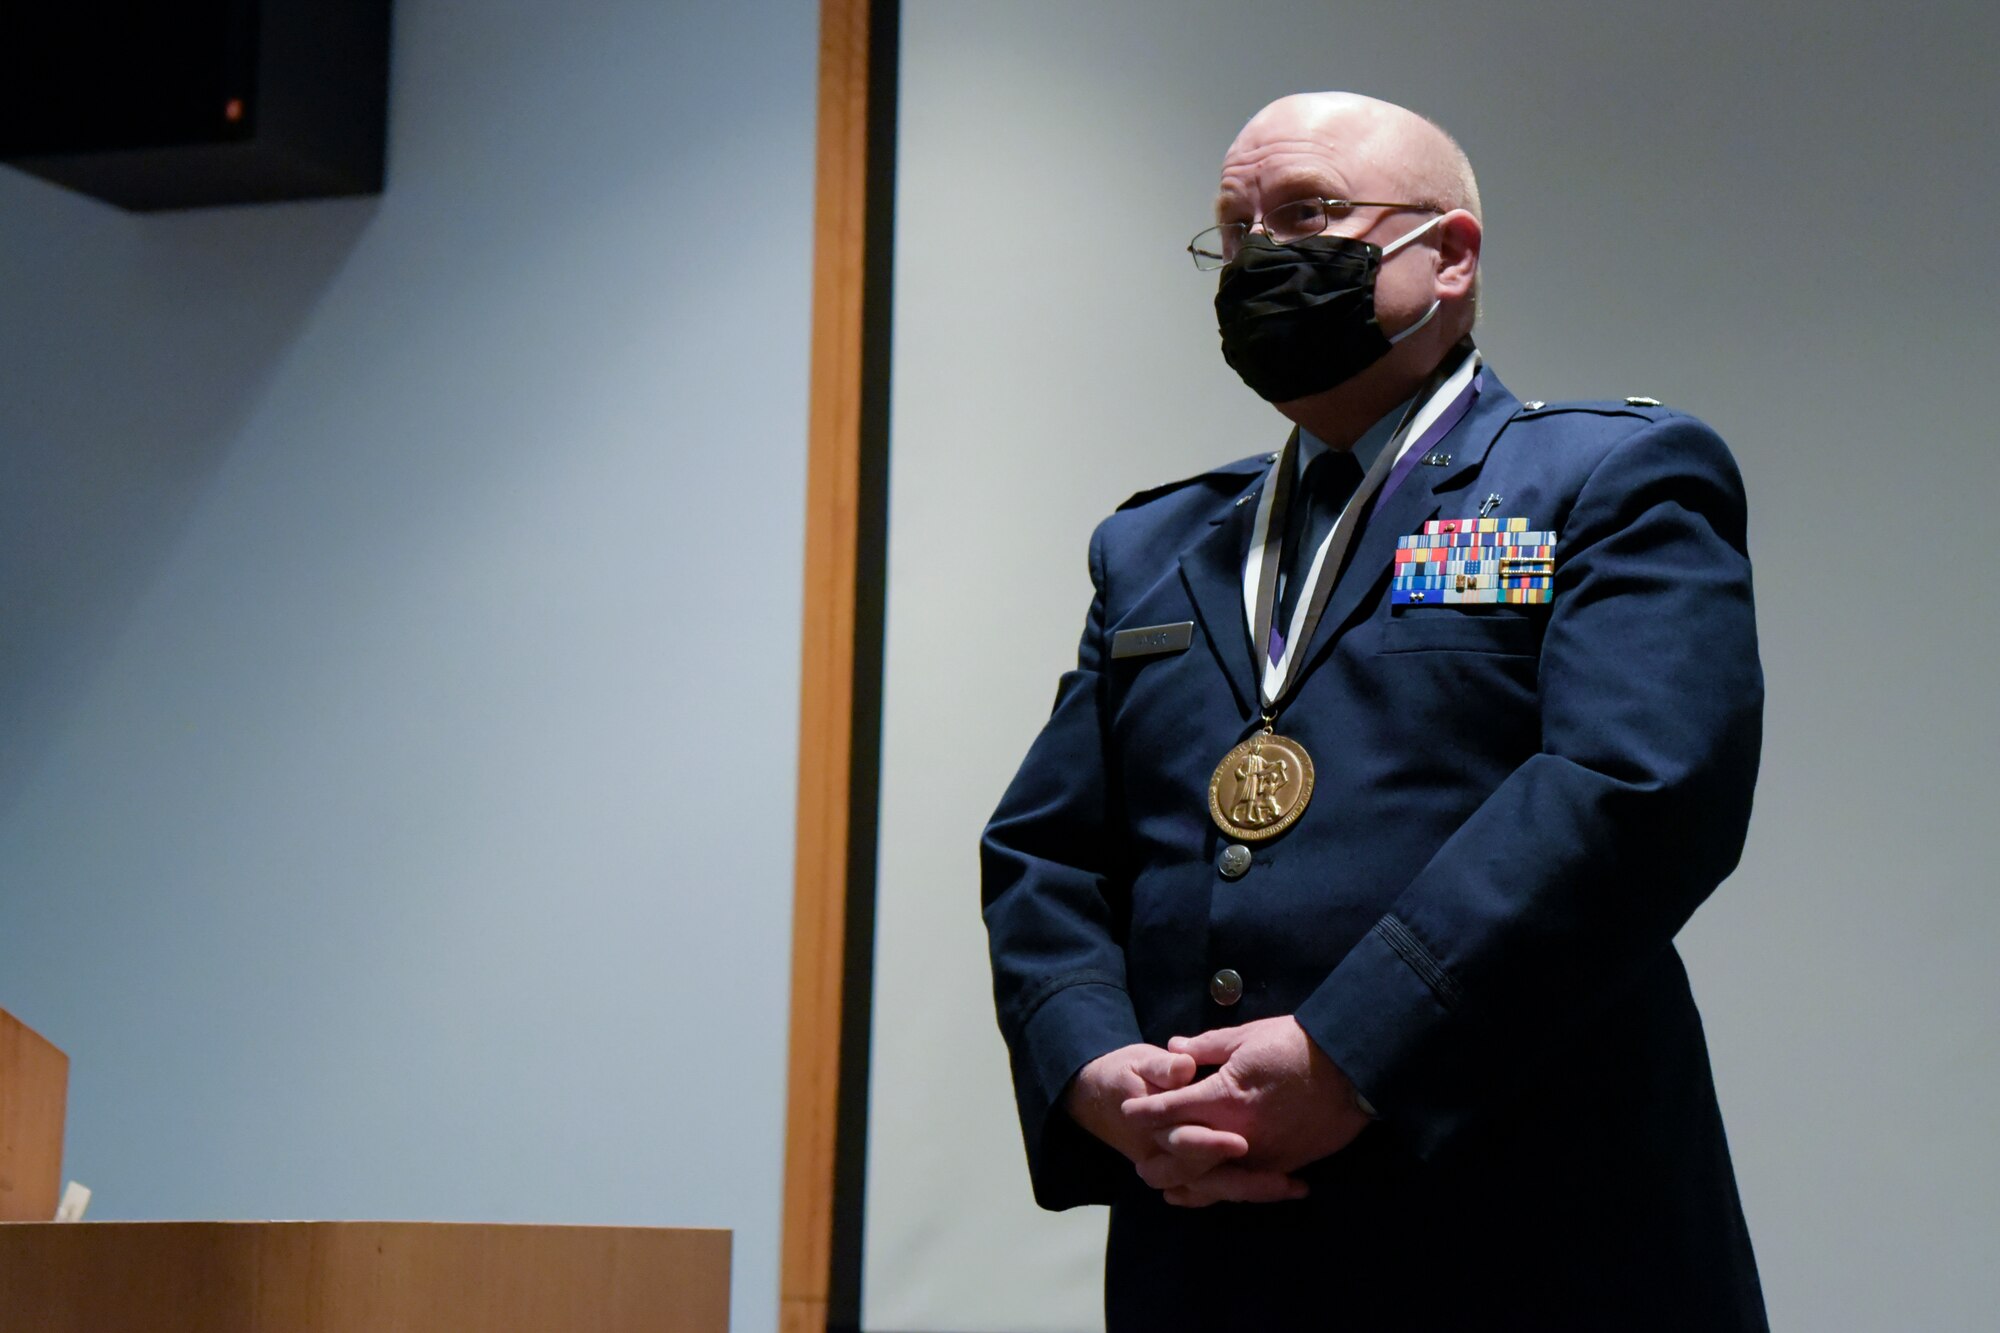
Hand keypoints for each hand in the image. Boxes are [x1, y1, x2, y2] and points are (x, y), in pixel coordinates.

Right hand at [1065, 1044, 1272, 1195]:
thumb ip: (1162, 1066)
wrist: (1100, 1098)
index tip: (1241, 1143)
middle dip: (1243, 1182)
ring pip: (1213, 1191)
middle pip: (1204, 1180)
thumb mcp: (1138, 1061)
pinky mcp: (1188, 1173)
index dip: (1210, 1145)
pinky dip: (1243, 1193)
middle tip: (1284, 1180)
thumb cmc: (1126, 1074)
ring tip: (1292, 1186)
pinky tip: (1278, 1188)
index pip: (1183, 1143)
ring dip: (1251, 1192)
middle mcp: (1162, 1157)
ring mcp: (1176, 1170)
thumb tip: (1183, 1067)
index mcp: (1150, 1129)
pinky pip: (1215, 1192)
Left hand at [1121, 1016, 1370, 1205]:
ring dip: (1186, 1185)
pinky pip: (1245, 1186)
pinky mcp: (1283, 1165)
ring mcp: (1261, 1154)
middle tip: (1139, 1164)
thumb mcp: (1247, 1036)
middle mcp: (1237, 1133)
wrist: (1351, 1068)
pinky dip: (1223, 1191)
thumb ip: (1206, 1046)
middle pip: (1183, 1157)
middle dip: (1158, 1160)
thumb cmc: (1296, 1045)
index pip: (1170, 1110)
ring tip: (1167, 1188)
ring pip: (1212, 1180)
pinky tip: (1210, 1194)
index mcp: (1223, 1097)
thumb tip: (1175, 1048)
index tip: (1127, 1112)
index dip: (1145, 1111)